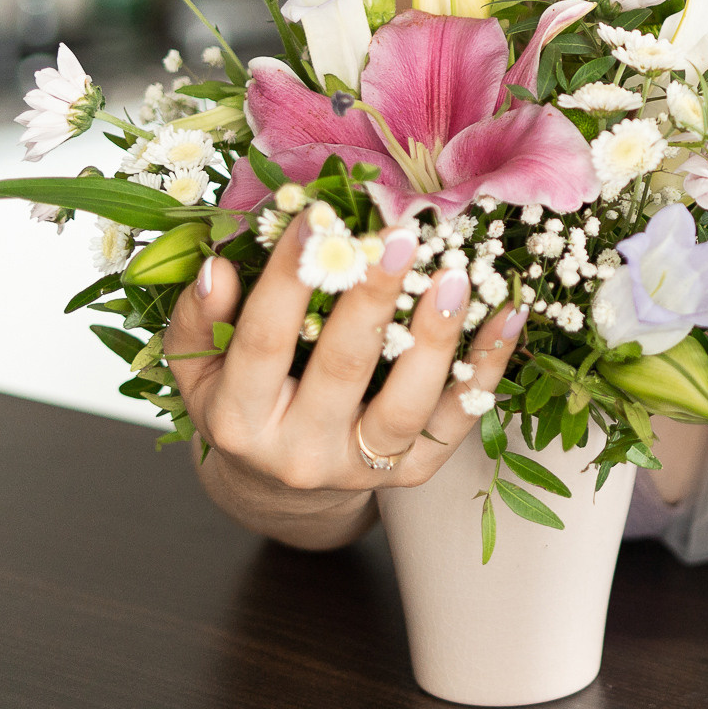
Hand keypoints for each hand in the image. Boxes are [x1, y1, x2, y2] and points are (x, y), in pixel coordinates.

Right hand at [163, 209, 524, 534]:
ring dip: (437, 337)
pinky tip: (508, 314)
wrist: (280, 491)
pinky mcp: (412, 474)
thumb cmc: (244, 404)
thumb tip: (220, 267)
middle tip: (400, 236)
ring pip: (406, 405)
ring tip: (456, 276)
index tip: (316, 217)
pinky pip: (457, 421)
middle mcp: (298, 452)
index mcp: (240, 419)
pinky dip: (488, 367)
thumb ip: (199, 321)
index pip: (263, 342)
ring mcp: (360, 468)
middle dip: (372, 299)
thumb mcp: (201, 370)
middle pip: (341, 370)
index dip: (288, 279)